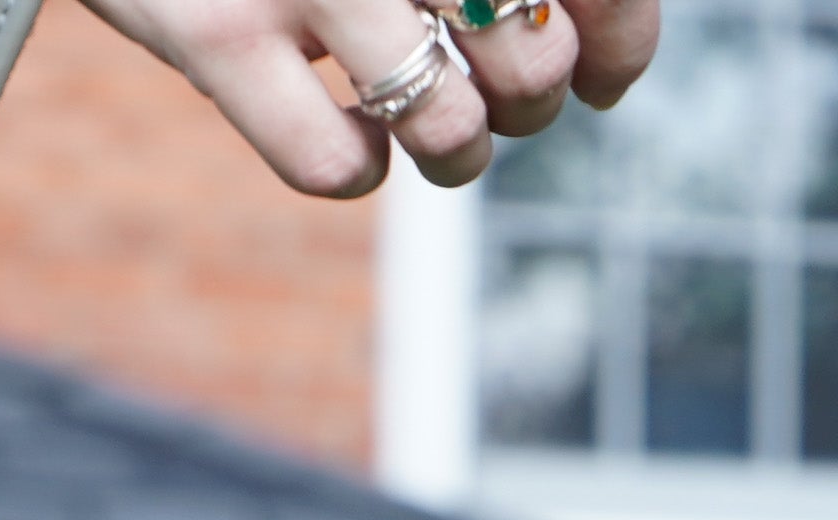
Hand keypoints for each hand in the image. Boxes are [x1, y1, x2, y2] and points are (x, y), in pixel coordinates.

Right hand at [73, 0, 655, 196]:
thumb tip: (606, 77)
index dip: (624, 35)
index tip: (602, 70)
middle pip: (532, 59)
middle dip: (528, 97)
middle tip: (487, 82)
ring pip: (447, 128)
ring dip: (455, 149)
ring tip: (429, 120)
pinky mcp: (213, 36)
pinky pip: (334, 166)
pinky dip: (354, 163)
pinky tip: (337, 118)